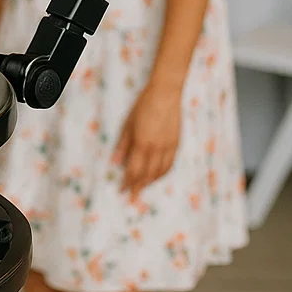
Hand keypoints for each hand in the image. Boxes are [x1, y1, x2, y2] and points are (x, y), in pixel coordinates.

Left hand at [113, 82, 181, 196]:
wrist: (166, 94)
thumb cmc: (143, 105)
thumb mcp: (127, 123)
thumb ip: (122, 145)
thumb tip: (115, 163)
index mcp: (142, 143)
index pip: (134, 170)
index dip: (128, 182)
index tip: (122, 191)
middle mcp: (157, 149)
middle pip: (147, 175)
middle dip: (139, 187)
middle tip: (132, 197)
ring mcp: (169, 147)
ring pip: (160, 172)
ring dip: (151, 183)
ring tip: (142, 188)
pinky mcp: (176, 144)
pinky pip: (170, 165)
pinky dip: (162, 174)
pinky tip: (156, 176)